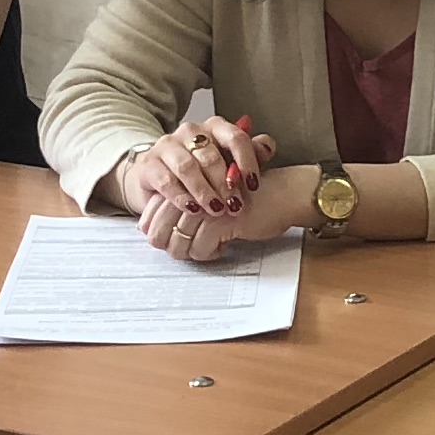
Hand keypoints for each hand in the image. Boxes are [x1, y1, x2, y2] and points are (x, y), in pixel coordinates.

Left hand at [135, 160, 311, 264]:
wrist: (282, 192)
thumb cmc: (250, 194)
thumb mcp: (212, 195)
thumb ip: (187, 205)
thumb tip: (155, 232)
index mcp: (186, 180)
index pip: (152, 212)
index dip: (155, 232)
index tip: (166, 241)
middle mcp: (190, 190)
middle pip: (160, 230)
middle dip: (170, 246)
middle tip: (185, 250)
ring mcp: (204, 205)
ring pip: (179, 243)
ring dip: (190, 253)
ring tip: (205, 250)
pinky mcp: (219, 220)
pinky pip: (200, 248)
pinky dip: (208, 254)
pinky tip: (220, 248)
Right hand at [140, 110, 273, 215]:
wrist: (160, 175)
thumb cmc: (203, 170)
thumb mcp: (229, 162)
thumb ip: (251, 153)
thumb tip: (268, 147)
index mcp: (215, 126)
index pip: (236, 137)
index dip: (247, 162)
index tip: (254, 185)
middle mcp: (190, 131)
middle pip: (211, 155)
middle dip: (225, 183)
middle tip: (235, 206)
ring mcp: (167, 145)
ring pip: (187, 167)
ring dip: (204, 191)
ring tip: (216, 210)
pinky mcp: (149, 163)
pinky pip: (166, 180)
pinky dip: (181, 197)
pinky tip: (192, 209)